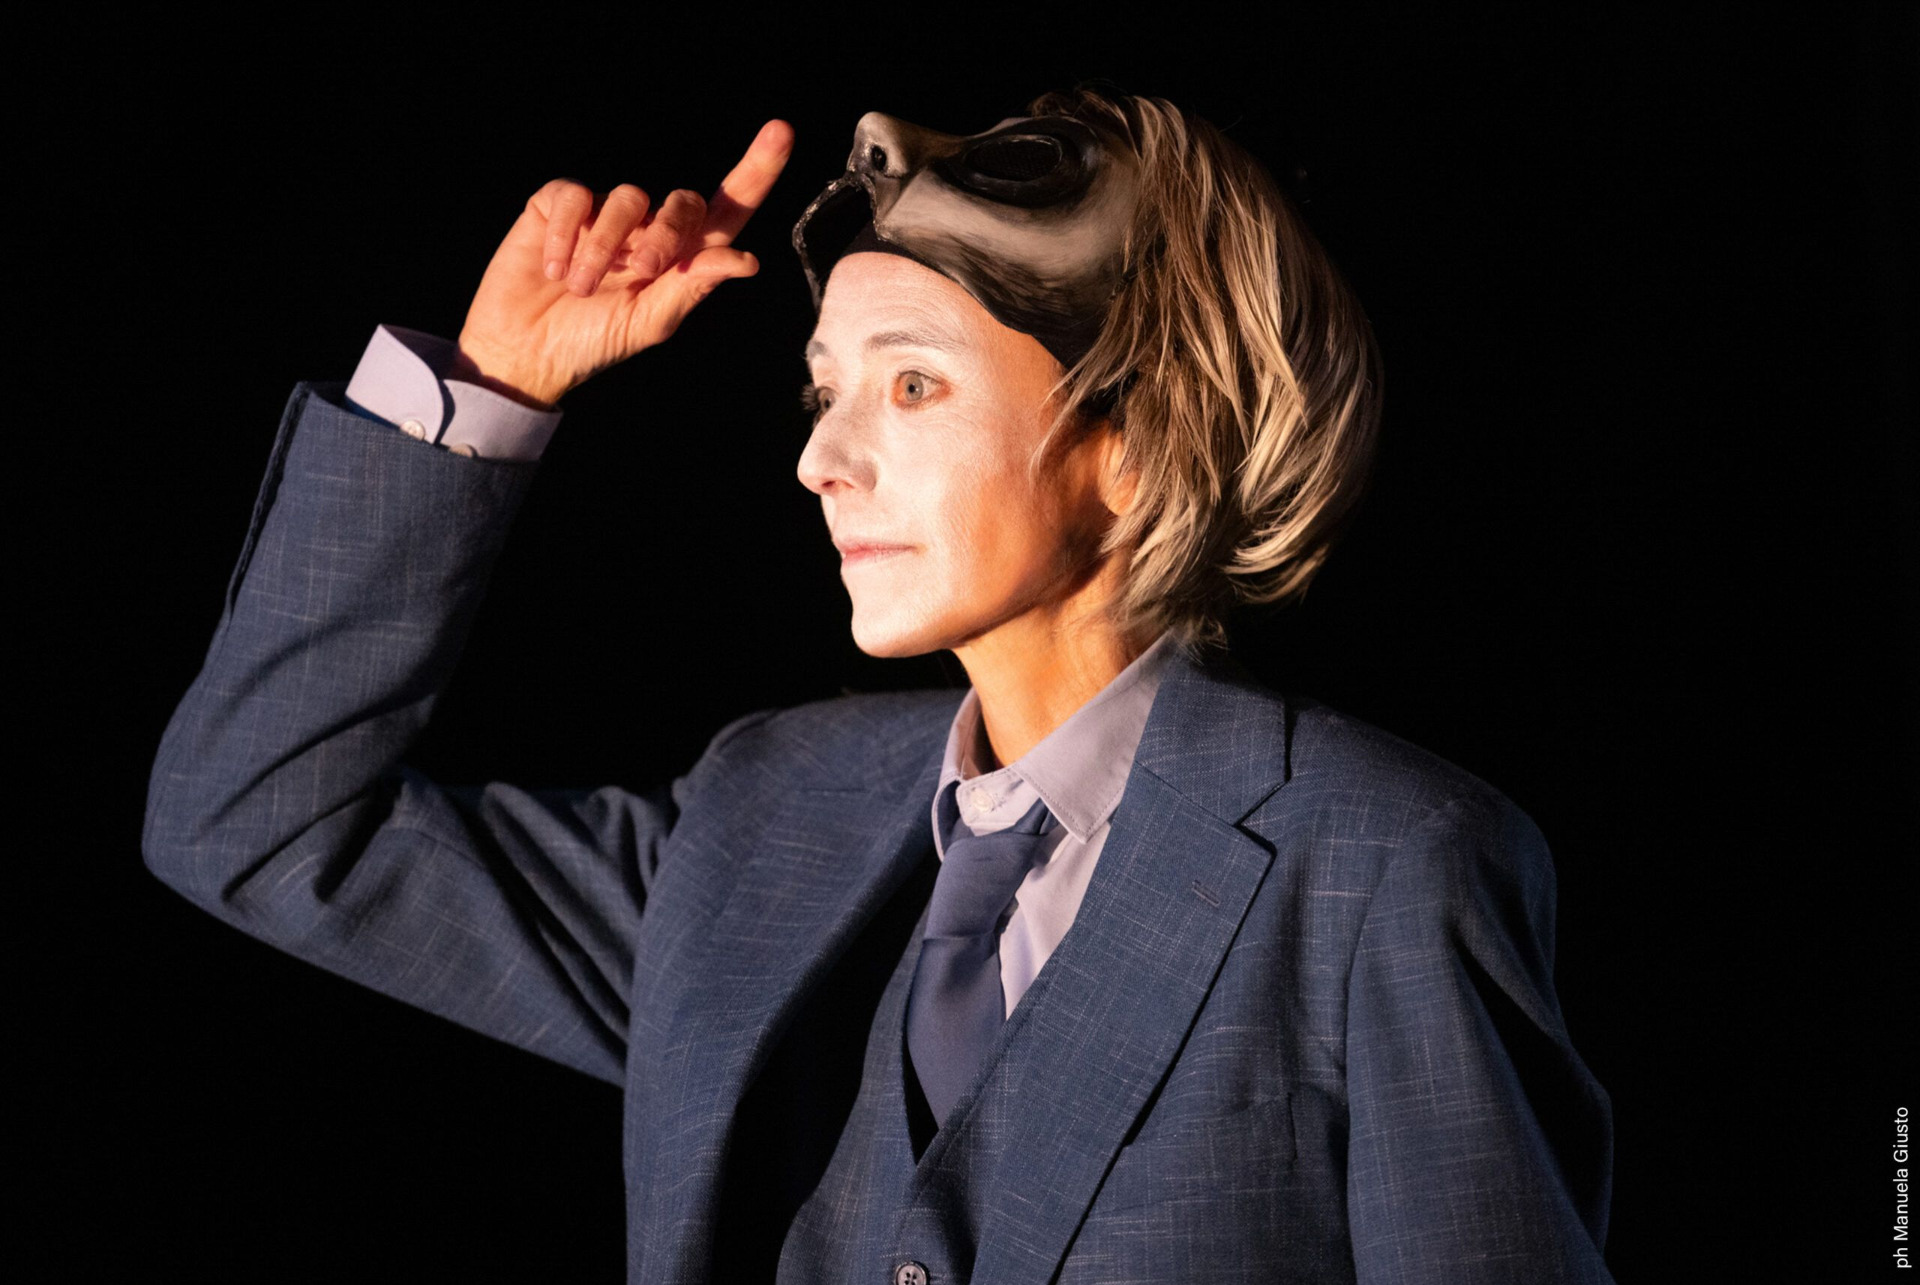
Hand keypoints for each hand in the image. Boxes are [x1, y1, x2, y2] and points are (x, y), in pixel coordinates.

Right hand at [452, 120, 794, 407]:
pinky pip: (575, 196)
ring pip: (627, 199)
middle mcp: (649, 228)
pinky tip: (553, 268)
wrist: (526, 349)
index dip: (757, 171)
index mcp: (681, 257)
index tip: (781, 132)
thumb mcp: (650, 323)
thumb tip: (744, 260)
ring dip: (606, 248)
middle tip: (643, 270)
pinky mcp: (560, 206)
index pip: (728, 208)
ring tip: (582, 287)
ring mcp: (606, 213)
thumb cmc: (593, 340)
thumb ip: (692, 287)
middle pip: (682, 200)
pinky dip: (567, 235)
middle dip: (668, 233)